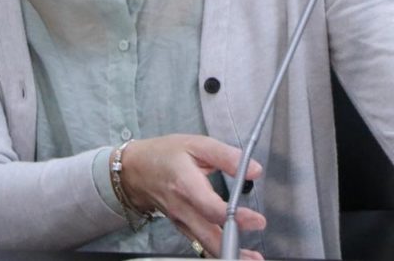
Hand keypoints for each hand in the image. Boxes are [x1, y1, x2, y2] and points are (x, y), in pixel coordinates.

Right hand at [116, 133, 266, 258]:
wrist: (135, 170)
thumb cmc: (165, 154)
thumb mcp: (197, 144)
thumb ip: (227, 156)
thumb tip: (254, 170)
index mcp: (186, 184)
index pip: (211, 208)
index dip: (236, 217)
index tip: (258, 220)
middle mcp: (182, 208)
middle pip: (208, 237)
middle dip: (233, 249)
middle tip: (256, 257)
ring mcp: (180, 221)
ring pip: (204, 245)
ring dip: (227, 254)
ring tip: (251, 259)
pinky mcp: (181, 227)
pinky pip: (200, 243)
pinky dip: (217, 250)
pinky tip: (232, 253)